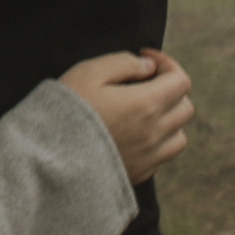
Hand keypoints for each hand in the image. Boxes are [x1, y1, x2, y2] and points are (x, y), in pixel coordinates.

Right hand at [60, 49, 194, 184]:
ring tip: (142, 113)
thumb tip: (147, 66)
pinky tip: (133, 136)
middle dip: (170, 90)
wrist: (49, 161)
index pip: (181, 81)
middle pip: (185, 108)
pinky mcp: (138, 175)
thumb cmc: (66, 111)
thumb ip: (123, 63)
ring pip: (179, 136)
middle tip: (143, 84)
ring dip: (168, 120)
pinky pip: (161, 157)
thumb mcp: (88, 72)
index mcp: (146, 104)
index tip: (145, 59)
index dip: (167, 64)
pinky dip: (156, 144)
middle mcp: (154, 133)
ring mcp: (148, 157)